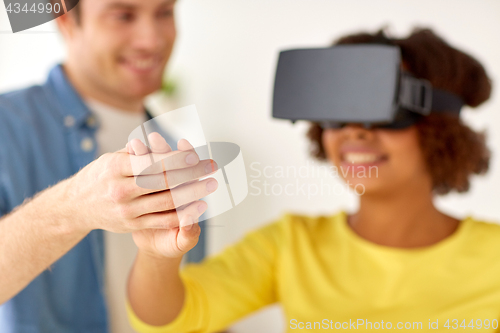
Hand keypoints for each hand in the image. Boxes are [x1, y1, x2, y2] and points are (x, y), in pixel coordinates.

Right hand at [61, 132, 217, 236]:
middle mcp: (120, 189)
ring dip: (192, 193)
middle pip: (162, 181)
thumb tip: (160, 143)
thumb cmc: (101, 175)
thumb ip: (137, 153)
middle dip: (191, 174)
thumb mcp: (112, 158)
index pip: (151, 162)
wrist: (77, 206)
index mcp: (115, 167)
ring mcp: (126, 210)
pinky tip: (199, 206)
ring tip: (211, 184)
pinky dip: (183, 213)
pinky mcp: (132, 224)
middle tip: (211, 167)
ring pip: (166, 201)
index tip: (195, 156)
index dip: (175, 159)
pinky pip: (162, 219)